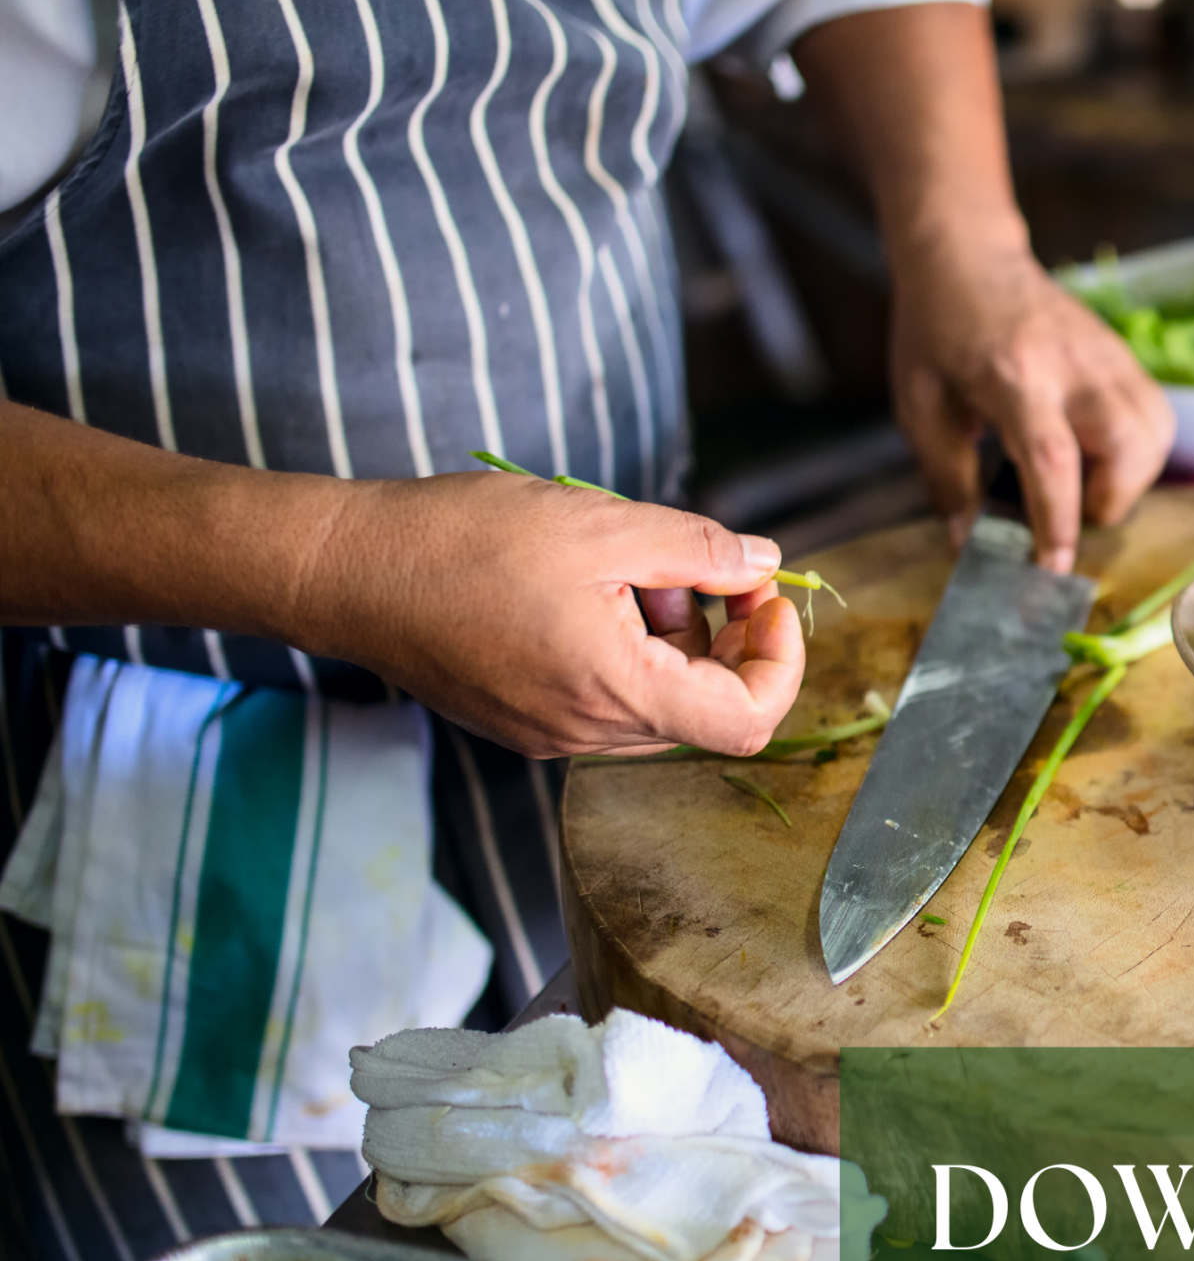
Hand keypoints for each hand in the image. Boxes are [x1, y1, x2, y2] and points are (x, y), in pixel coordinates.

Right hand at [293, 472, 805, 757]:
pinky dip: (625, 648)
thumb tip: (765, 564)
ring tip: (627, 569)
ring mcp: (551, 735)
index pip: (747, 720)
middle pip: (705, 708)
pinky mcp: (524, 721)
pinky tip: (587, 590)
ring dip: (672, 637)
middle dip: (724, 634)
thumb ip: (697, 549)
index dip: (780, 661)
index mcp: (615, 693)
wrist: (346, 570)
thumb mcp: (600, 525)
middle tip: (696, 563)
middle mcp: (586, 733)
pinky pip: (608, 697)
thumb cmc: (461, 541)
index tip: (767, 597)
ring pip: (657, 700)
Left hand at [891, 238, 1173, 572]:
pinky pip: (1157, 416)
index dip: (1059, 521)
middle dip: (1110, 499)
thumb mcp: (921, 409)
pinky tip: (1099, 453)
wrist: (968, 257)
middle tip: (1071, 508)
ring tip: (1086, 481)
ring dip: (1130, 477)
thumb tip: (969, 545)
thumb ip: (947, 480)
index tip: (1051, 568)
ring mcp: (1108, 355)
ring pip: (1156, 432)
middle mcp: (1073, 365)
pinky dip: (1139, 451)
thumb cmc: (937, 335)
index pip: (1052, 459)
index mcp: (1014, 376)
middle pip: (1129, 444)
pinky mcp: (1124, 356)